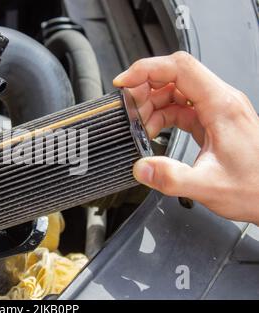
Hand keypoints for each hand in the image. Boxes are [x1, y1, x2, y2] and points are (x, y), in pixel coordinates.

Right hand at [114, 51, 258, 223]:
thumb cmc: (255, 187)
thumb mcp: (209, 187)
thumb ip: (171, 178)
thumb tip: (141, 167)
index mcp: (221, 106)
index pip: (180, 68)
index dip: (146, 70)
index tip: (124, 82)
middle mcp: (220, 101)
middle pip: (175, 75)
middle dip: (145, 88)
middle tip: (128, 109)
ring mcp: (216, 110)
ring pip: (176, 90)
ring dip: (152, 104)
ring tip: (139, 125)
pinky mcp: (211, 121)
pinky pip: (180, 107)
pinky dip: (162, 115)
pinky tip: (153, 131)